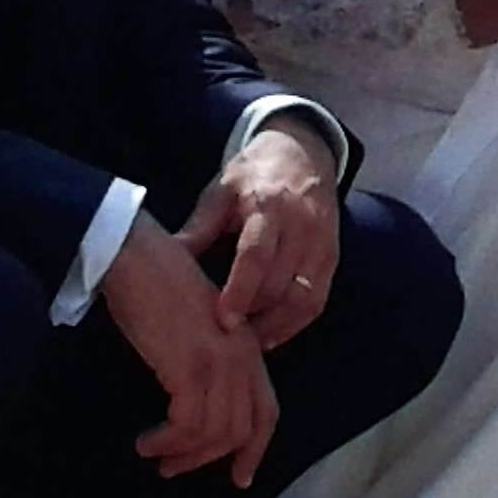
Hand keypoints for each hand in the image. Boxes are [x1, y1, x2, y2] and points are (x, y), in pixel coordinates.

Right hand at [101, 217, 277, 487]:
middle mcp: (242, 356)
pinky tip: (147, 441)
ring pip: (216, 432)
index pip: (266, 410)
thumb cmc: (156, 287)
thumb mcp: (195, 328)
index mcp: (247, 347)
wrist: (135, 255)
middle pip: (243, 428)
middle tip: (176, 470)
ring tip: (154, 454)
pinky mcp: (191, 364)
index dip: (254, 449)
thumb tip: (195, 408)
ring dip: (183, 454)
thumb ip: (207, 361)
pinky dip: (168, 441)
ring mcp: (220, 360)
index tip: (239, 477)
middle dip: (211, 459)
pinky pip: (189, 424)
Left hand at [195, 123, 341, 351]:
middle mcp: (301, 225)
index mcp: (268, 205)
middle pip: (279, 283)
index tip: (224, 319)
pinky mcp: (332, 257)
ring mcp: (321, 242)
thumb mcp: (220, 191)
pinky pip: (316, 300)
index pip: (256, 254)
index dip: (240, 290)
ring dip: (275, 326)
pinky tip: (271, 335)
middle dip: (253, 316)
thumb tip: (165, 262)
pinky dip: (294, 323)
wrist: (303, 152)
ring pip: (303, 298)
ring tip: (246, 344)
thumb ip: (198, 228)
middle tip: (223, 341)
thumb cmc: (253, 174)